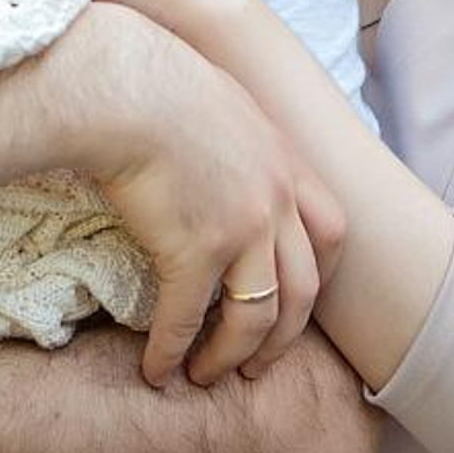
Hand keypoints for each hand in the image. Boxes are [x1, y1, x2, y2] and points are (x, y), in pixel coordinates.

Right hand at [53, 5, 333, 388]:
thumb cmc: (155, 77)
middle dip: (282, 338)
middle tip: (257, 365)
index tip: (294, 299)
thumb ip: (233, 133)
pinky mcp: (194, 250)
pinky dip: (173, 351)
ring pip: (257, 318)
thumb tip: (211, 143)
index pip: (330, 231)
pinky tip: (156, 369)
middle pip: (302, 291)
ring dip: (232, 356)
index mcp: (285, 162)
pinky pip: (188, 318)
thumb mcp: (218, 98)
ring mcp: (240, 229)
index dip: (317, 273)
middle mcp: (275, 201)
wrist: (123, 83)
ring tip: (206, 375)